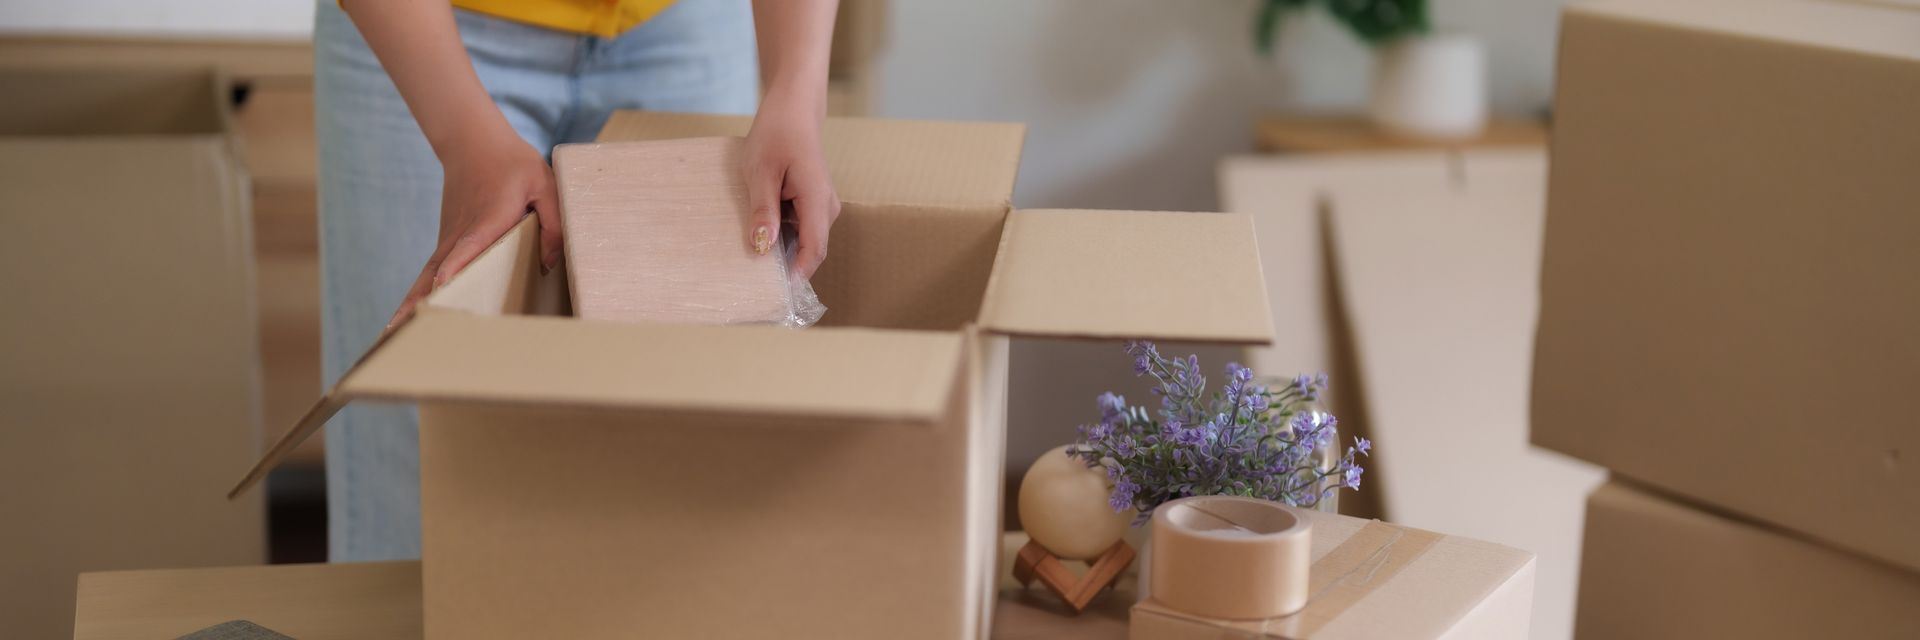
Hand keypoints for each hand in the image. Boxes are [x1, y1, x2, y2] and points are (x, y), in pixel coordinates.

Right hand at [389, 127, 561, 325]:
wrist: (473, 141)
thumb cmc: (513, 164)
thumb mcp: (546, 185)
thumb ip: (555, 223)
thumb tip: (548, 265)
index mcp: (488, 218)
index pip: (469, 245)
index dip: (456, 265)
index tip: (442, 284)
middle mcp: (461, 232)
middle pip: (437, 270)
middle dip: (421, 299)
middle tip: (403, 328)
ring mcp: (449, 237)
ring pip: (428, 274)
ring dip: (411, 301)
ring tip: (394, 333)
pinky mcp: (447, 240)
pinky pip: (432, 270)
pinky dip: (418, 292)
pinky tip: (409, 314)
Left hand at [743, 91, 838, 280]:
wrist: (793, 108)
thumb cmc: (776, 133)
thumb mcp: (760, 171)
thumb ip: (763, 210)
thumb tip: (762, 247)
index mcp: (818, 200)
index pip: (813, 250)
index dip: (796, 276)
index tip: (774, 296)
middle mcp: (826, 208)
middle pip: (810, 251)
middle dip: (787, 270)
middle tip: (755, 288)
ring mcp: (822, 206)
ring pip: (804, 241)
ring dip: (782, 253)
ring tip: (752, 264)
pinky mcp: (813, 204)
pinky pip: (800, 229)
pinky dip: (782, 237)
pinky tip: (760, 236)